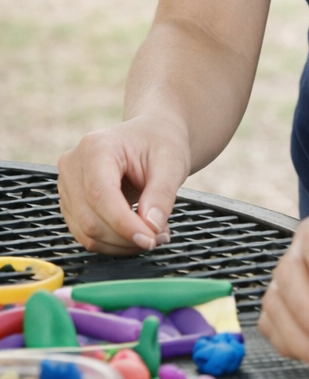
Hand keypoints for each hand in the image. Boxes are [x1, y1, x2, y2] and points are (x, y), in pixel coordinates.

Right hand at [57, 114, 190, 254]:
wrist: (152, 134)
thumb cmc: (160, 142)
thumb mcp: (171, 162)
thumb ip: (161, 194)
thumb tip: (151, 227)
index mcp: (96, 147)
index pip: (100, 195)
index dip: (124, 224)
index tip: (150, 240)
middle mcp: (73, 164)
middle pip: (90, 219)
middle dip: (125, 238)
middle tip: (159, 237)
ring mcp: (67, 184)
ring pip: (86, 232)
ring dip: (120, 244)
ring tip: (152, 234)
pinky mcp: (70, 201)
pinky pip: (85, 233)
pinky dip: (112, 242)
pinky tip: (136, 232)